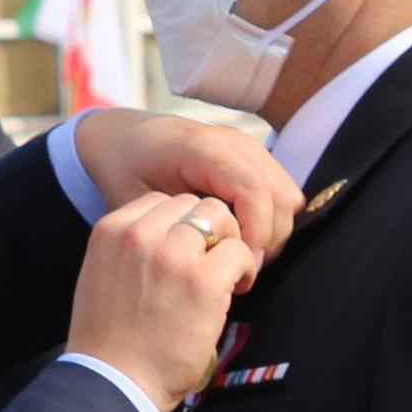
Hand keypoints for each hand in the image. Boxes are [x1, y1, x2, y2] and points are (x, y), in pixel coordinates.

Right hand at [67, 192, 259, 411]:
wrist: (113, 381)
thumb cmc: (108, 340)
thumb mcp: (101, 275)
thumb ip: (129, 249)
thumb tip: (168, 239)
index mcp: (111, 230)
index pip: (161, 202)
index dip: (180, 226)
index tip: (185, 254)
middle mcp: (139, 234)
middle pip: (193, 204)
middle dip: (208, 231)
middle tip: (210, 264)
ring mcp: (171, 255)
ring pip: (220, 218)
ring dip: (228, 244)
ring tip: (225, 276)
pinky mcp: (202, 280)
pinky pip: (239, 251)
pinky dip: (244, 269)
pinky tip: (234, 291)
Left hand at [72, 111, 303, 256]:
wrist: (123, 138)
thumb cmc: (123, 171)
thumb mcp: (133, 201)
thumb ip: (167, 227)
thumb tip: (206, 262)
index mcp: (199, 147)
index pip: (252, 189)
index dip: (256, 233)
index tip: (243, 268)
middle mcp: (231, 141)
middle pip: (279, 195)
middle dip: (269, 239)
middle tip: (244, 273)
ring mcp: (246, 146)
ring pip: (287, 196)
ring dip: (273, 232)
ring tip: (243, 260)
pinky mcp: (252, 157)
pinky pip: (279, 192)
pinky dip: (270, 221)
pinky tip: (243, 242)